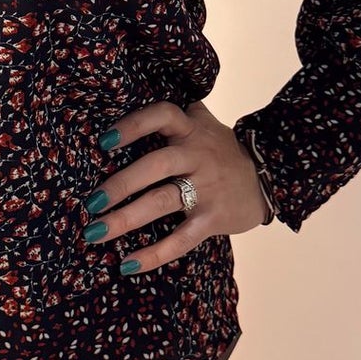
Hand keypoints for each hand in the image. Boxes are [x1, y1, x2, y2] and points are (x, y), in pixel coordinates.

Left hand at [85, 99, 270, 275]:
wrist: (269, 179)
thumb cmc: (221, 151)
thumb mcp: (203, 124)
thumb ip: (175, 114)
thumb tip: (130, 96)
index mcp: (192, 129)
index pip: (163, 116)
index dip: (133, 126)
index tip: (105, 141)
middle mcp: (197, 155)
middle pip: (156, 165)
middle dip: (121, 184)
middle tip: (92, 202)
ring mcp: (206, 188)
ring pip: (162, 202)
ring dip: (125, 219)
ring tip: (95, 233)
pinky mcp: (213, 218)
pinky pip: (181, 239)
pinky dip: (154, 254)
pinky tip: (128, 264)